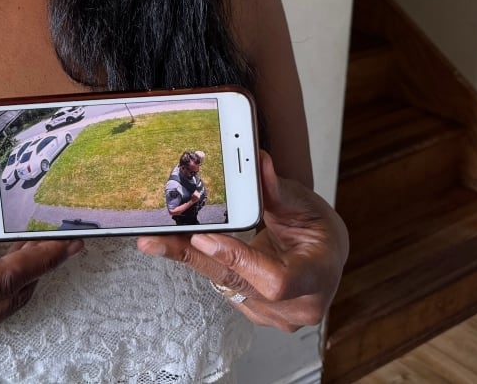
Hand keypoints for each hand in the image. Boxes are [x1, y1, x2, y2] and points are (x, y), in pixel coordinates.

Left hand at [137, 151, 347, 331]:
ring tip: (155, 237)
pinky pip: (221, 284)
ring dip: (189, 257)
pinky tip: (177, 244)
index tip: (205, 237)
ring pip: (223, 284)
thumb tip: (256, 161)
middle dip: (193, 255)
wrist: (322, 258)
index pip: (275, 279)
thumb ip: (276, 188)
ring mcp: (274, 315)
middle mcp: (298, 305)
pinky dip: (200, 262)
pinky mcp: (253, 311)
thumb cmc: (318, 232)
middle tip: (154, 238)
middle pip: (237, 282)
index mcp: (317, 276)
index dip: (238, 260)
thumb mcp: (303, 205)